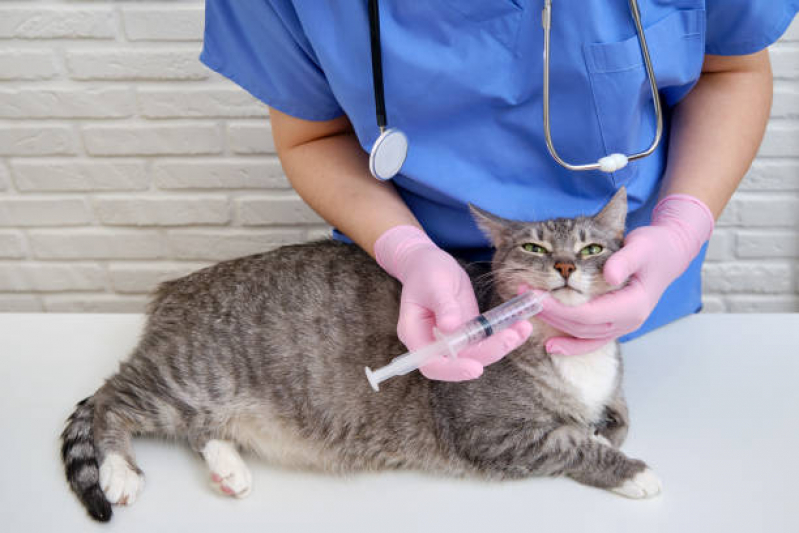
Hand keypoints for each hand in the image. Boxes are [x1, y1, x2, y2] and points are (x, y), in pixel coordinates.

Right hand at [375, 226, 531, 380]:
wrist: (430, 264)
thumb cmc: (425, 272)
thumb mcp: (434, 284)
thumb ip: (443, 305)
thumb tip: (451, 327)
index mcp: (415, 335)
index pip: (431, 364)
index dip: (452, 370)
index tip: (475, 368)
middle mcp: (434, 344)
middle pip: (460, 361)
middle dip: (488, 352)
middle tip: (511, 336)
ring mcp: (453, 340)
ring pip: (479, 353)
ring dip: (502, 345)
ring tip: (523, 328)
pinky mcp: (468, 332)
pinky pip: (487, 340)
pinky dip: (505, 334)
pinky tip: (521, 325)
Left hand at [537, 195, 714, 355]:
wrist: (668, 255)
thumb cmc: (653, 247)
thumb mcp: (641, 246)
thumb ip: (625, 260)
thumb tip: (609, 275)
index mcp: (634, 304)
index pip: (589, 313)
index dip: (559, 308)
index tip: (535, 296)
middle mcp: (629, 321)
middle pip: (581, 326)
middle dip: (550, 314)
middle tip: (523, 299)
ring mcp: (623, 326)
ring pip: (583, 336)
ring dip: (555, 327)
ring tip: (529, 315)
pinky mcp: (615, 324)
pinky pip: (591, 341)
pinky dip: (571, 345)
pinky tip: (551, 345)